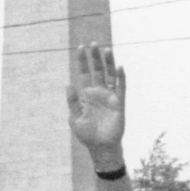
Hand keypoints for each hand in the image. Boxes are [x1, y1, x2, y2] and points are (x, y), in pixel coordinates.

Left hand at [65, 43, 126, 162]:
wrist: (100, 147)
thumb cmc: (86, 134)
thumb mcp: (75, 118)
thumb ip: (72, 101)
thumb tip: (68, 84)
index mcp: (86, 95)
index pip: (84, 73)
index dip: (82, 61)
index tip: (81, 47)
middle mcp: (98, 92)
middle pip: (97, 70)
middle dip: (95, 57)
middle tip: (93, 43)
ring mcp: (109, 96)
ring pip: (110, 75)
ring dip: (108, 62)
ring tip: (106, 49)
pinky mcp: (119, 103)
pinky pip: (121, 88)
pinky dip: (121, 78)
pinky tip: (119, 67)